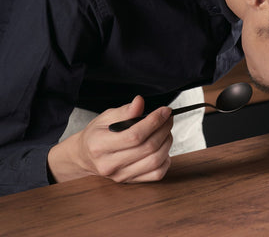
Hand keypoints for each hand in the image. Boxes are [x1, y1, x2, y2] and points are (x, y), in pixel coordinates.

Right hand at [48, 95, 173, 183]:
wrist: (85, 157)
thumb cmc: (96, 135)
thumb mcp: (105, 118)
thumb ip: (125, 111)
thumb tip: (140, 102)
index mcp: (100, 145)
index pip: (134, 135)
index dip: (154, 122)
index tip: (165, 111)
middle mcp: (109, 164)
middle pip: (147, 148)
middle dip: (163, 129)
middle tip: (168, 118)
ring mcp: (120, 175)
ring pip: (155, 161)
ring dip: (167, 143)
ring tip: (166, 131)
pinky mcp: (130, 181)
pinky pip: (156, 174)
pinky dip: (165, 160)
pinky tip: (163, 148)